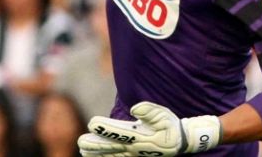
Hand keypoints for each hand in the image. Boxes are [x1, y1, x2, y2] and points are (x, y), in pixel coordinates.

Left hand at [78, 101, 221, 155]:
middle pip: (112, 147)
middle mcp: (135, 147)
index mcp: (141, 135)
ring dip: (97, 154)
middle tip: (81, 141)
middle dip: (96, 144)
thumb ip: (150, 111)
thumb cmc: (171, 126)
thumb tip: (134, 108)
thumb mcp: (164, 116)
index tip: (92, 123)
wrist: (180, 143)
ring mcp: (133, 154)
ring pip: (112, 155)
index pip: (121, 132)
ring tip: (83, 151)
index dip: (106, 128)